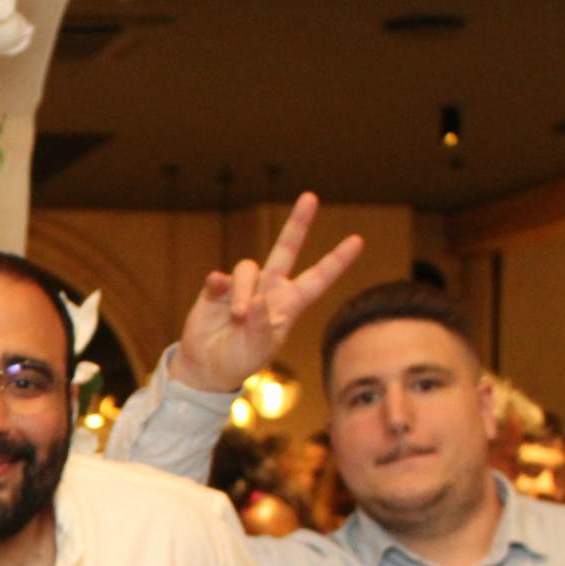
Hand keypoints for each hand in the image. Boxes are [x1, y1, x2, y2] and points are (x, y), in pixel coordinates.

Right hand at [172, 192, 363, 394]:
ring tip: (239, 316)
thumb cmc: (240, 360)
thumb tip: (258, 300)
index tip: (357, 241)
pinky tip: (216, 291)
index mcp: (288, 305)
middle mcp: (269, 290)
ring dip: (244, 292)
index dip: (336, 261)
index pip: (318, 279)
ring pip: (248, 269)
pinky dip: (217, 284)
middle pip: (286, 250)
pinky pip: (219, 278)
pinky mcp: (216, 291)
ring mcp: (243, 288)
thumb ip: (261, 326)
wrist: (207, 369)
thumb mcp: (258, 350)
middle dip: (298, 224)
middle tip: (310, 197)